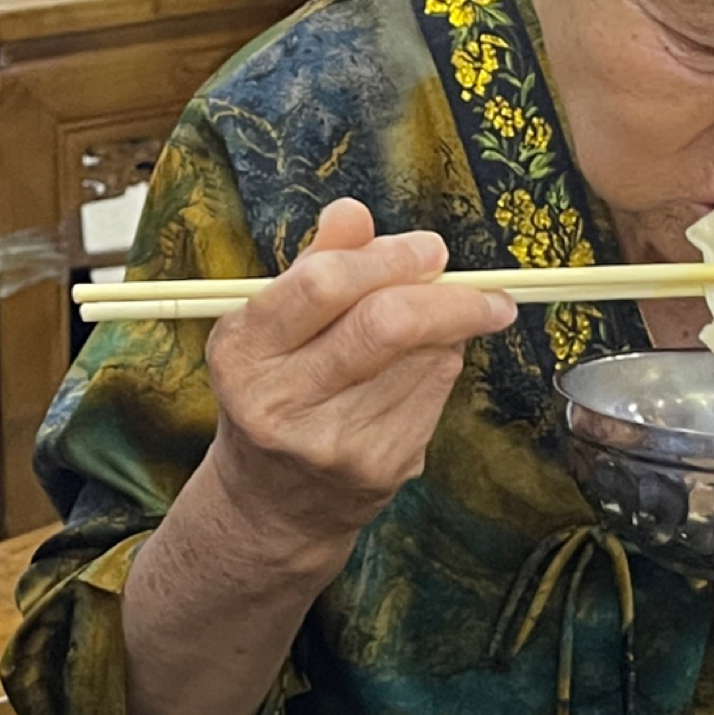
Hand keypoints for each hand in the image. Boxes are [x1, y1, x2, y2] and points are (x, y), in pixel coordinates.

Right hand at [197, 198, 514, 553]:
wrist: (272, 503)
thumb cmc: (275, 392)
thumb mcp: (271, 327)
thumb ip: (315, 264)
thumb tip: (353, 212)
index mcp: (242, 352)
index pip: (325, 284)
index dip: (389, 258)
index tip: (430, 250)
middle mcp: (279, 401)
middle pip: (384, 324)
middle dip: (444, 293)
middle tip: (471, 282)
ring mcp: (332, 442)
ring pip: (423, 357)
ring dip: (448, 329)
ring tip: (440, 323)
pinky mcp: (378, 467)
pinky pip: (435, 393)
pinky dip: (441, 366)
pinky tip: (422, 367)